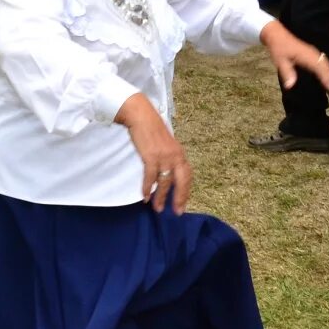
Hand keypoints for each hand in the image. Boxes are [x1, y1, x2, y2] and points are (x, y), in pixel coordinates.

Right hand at [116, 93, 191, 213]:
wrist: (141, 115)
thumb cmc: (151, 129)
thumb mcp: (166, 144)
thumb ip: (169, 157)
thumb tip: (168, 172)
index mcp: (180, 154)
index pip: (187, 176)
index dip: (185, 191)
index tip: (182, 204)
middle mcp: (175, 156)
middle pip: (181, 182)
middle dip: (179, 198)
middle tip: (176, 212)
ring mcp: (164, 156)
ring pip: (165, 182)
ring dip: (161, 197)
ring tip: (157, 208)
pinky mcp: (151, 156)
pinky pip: (151, 177)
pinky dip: (148, 188)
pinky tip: (145, 197)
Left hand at [261, 21, 328, 93]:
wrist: (277, 34)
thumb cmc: (278, 48)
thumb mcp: (280, 61)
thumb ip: (287, 72)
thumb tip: (290, 85)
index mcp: (306, 55)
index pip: (319, 68)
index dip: (327, 78)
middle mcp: (312, 53)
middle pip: (326, 65)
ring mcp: (313, 51)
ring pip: (326, 62)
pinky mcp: (312, 52)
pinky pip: (323, 60)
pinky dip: (328, 68)